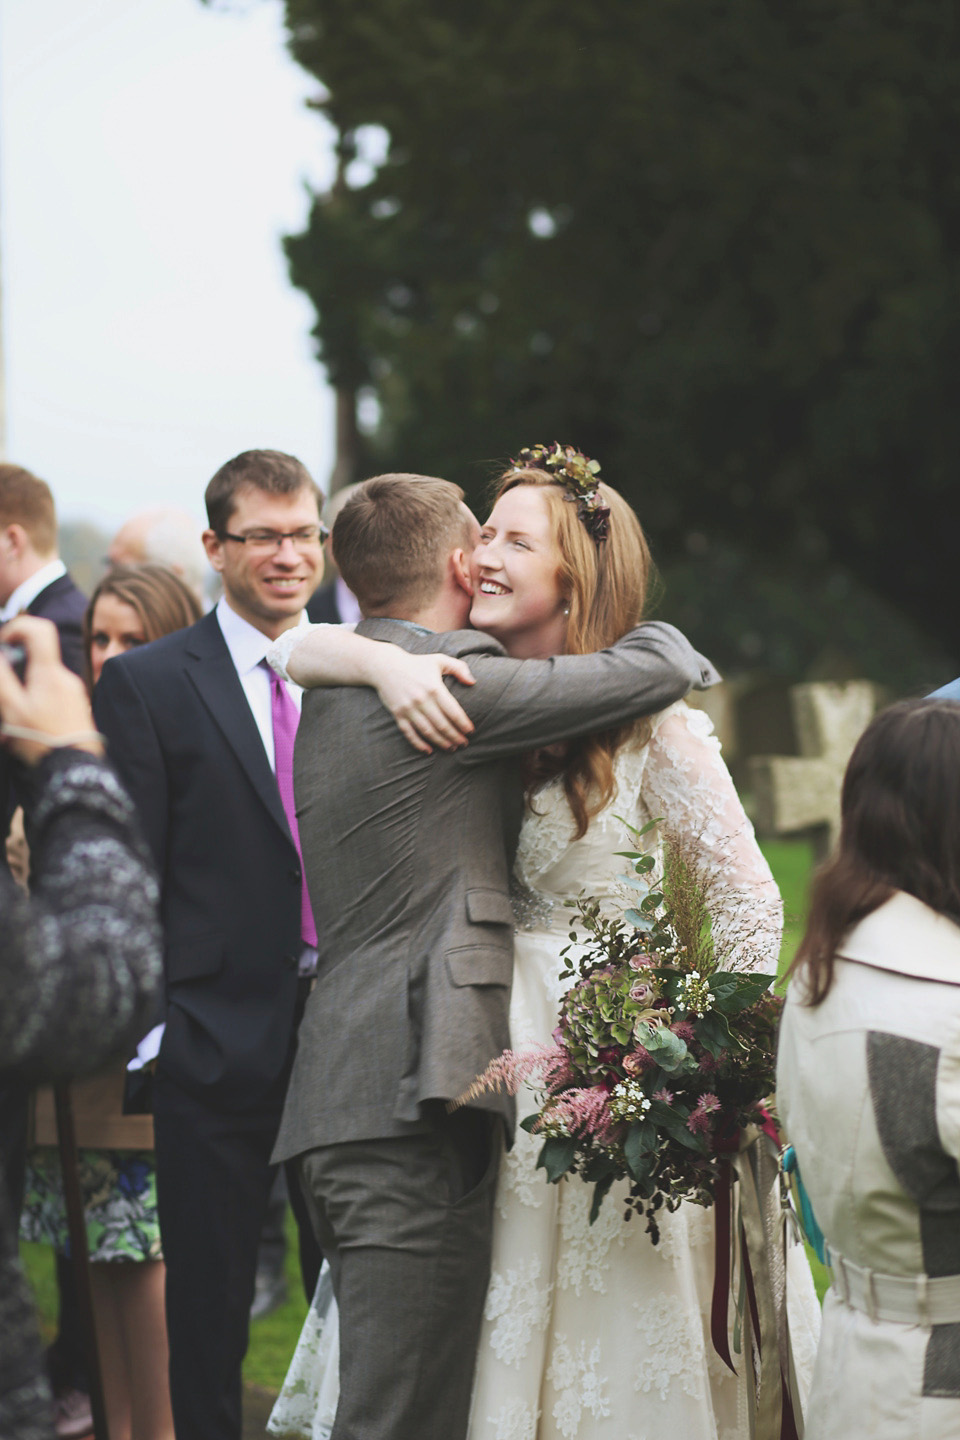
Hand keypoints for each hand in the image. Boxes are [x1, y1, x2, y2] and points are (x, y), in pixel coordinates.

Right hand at [0, 616, 102, 764]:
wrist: (75, 771)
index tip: (2, 645)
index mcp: (50, 672)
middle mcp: (66, 678)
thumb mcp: (12, 709)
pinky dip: (33, 702)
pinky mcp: (76, 707)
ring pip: (41, 679)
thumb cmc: (42, 741)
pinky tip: (23, 726)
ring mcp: (74, 693)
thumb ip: (2, 678)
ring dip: (21, 691)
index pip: (38, 629)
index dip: (16, 628)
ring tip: (10, 719)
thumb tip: (0, 654)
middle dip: (13, 669)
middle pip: (36, 657)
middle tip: (3, 696)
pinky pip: (50, 694)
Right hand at [373, 650, 475, 753]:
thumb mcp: (439, 660)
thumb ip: (459, 668)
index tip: (471, 731)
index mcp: (434, 688)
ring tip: (451, 748)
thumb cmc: (416, 663)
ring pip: (428, 731)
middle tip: (464, 743)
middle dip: (455, 736)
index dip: (463, 724)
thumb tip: (473, 682)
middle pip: (442, 725)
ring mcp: (408, 708)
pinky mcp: (398, 714)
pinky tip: (429, 750)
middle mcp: (421, 700)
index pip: (453, 711)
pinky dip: (419, 744)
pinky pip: (409, 733)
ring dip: (441, 742)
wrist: (385, 666)